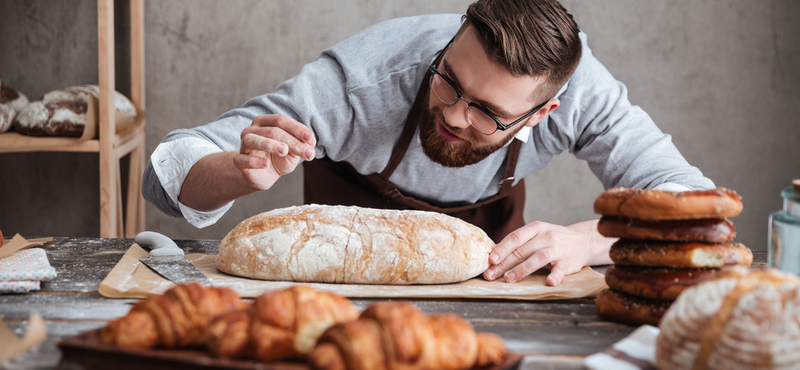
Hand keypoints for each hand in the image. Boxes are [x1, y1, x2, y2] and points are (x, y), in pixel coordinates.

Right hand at [234, 114, 316, 189]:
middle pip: (273, 131)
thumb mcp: (294, 150)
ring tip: (284, 151)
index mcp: (266, 122)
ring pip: (253, 139)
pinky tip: (266, 163)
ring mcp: (244, 145)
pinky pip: (242, 159)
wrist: (265, 175)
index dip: (297, 129)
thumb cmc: (279, 158)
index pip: (281, 120)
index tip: (310, 139)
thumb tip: (310, 141)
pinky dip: (254, 161)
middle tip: (308, 154)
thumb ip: (302, 144)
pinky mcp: (239, 161)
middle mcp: (252, 130)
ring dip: (270, 144)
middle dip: (293, 142)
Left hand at [483, 219, 614, 285]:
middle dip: (504, 264)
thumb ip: (520, 243)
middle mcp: (546, 236)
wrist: (583, 241)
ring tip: (509, 279)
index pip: (515, 237)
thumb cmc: (553, 240)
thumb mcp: (537, 234)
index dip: (502, 249)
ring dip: (522, 269)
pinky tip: (548, 282)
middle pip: (522, 250)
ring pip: (538, 259)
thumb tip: (494, 257)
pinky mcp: (568, 263)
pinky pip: (560, 270)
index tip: (490, 260)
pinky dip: (555, 276)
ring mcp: (558, 249)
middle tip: (491, 275)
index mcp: (536, 228)